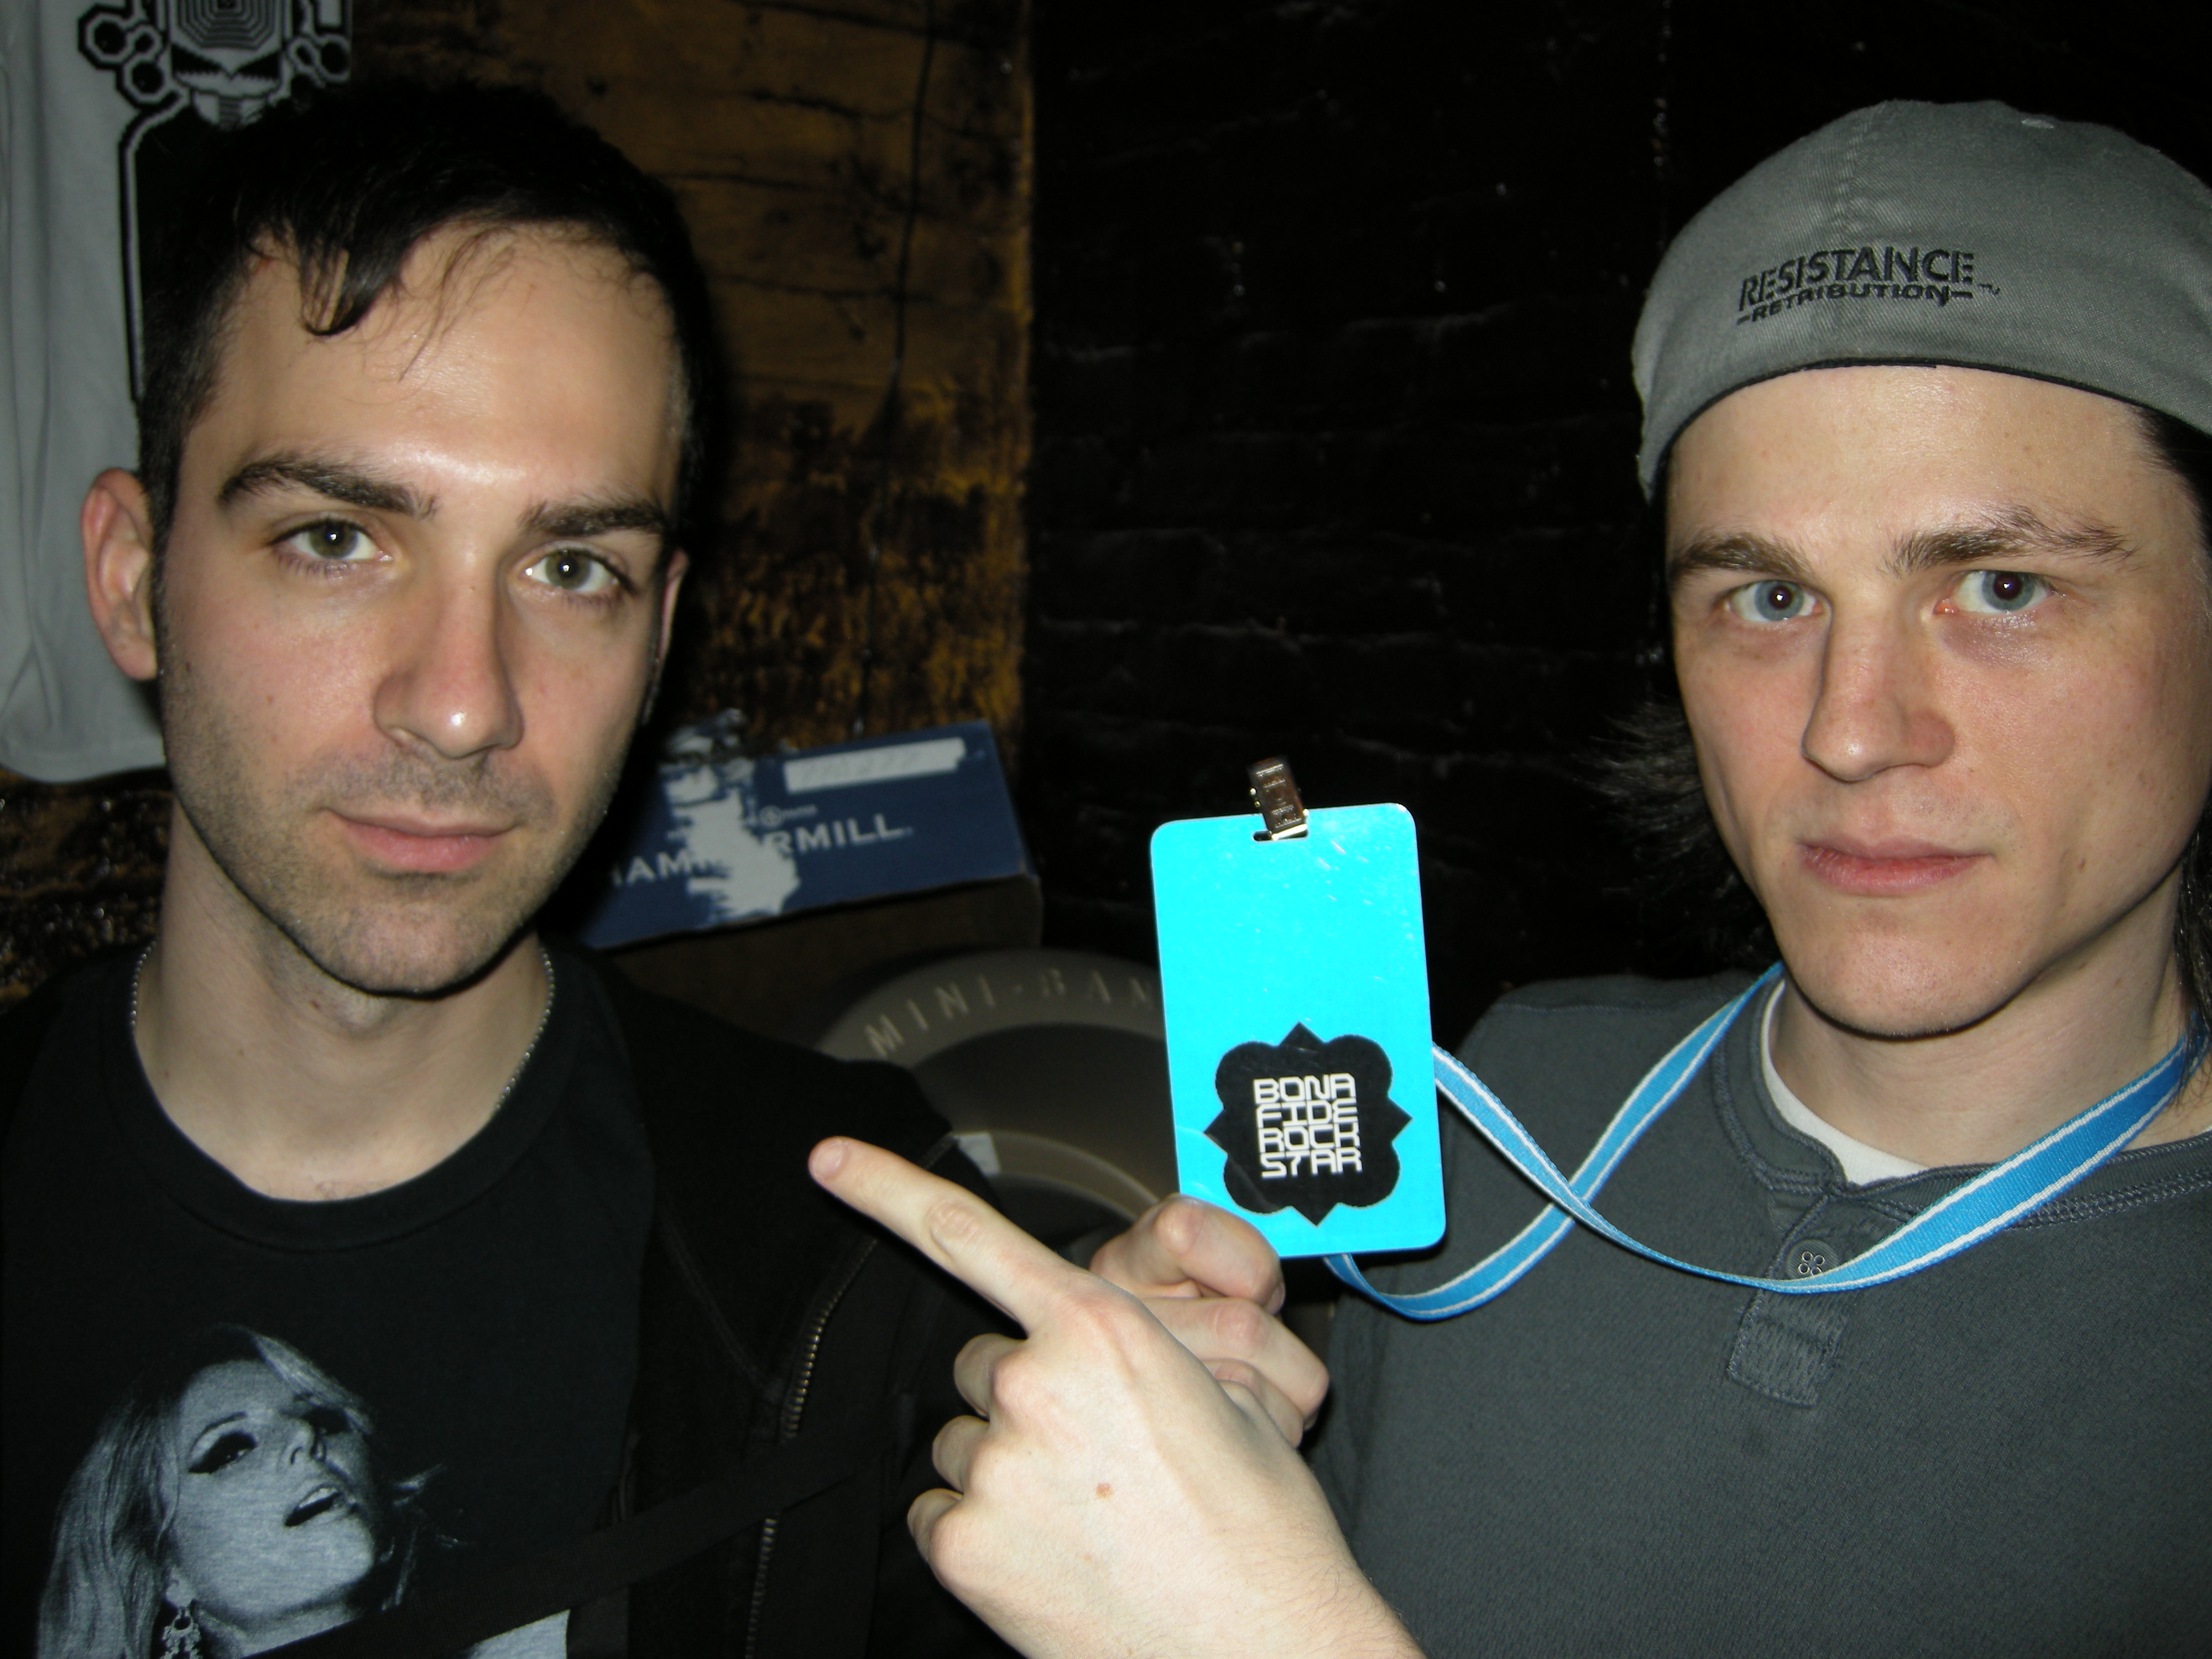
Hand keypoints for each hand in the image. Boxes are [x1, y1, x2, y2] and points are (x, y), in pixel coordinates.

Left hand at [811, 1136, 1418, 1658]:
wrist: (1262, 1648)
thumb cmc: (1261, 1530)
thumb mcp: (1239, 1396)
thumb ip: (1145, 1348)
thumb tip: (1092, 1354)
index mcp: (1100, 1328)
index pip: (969, 1235)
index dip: (886, 1188)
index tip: (829, 1160)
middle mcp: (1030, 1384)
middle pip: (982, 1361)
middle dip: (1026, 1394)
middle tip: (1101, 1454)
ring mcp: (990, 1468)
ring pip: (962, 1440)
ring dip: (1007, 1465)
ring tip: (1089, 1514)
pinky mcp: (964, 1546)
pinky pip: (941, 1513)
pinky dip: (983, 1530)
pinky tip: (1053, 1555)